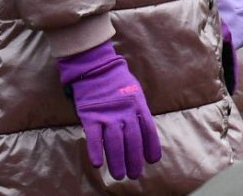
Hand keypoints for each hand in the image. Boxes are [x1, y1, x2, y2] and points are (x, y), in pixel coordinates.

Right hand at [55, 42, 162, 180]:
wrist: (96, 67)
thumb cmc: (117, 82)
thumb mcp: (135, 93)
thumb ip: (139, 112)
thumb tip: (144, 132)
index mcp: (138, 105)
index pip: (148, 129)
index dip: (151, 146)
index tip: (152, 161)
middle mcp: (125, 111)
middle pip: (132, 139)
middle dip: (134, 159)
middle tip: (134, 175)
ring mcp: (107, 114)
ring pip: (115, 142)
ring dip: (117, 160)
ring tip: (119, 175)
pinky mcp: (90, 116)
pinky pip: (94, 136)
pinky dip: (95, 150)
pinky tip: (97, 164)